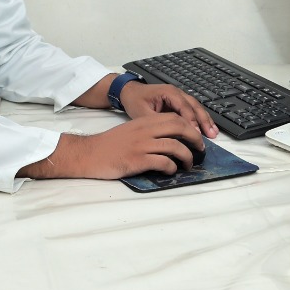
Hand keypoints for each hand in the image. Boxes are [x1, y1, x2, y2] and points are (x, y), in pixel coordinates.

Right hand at [20, 116, 205, 179]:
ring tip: (189, 164)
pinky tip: (171, 171)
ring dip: (187, 156)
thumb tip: (171, 140)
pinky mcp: (137, 160)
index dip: (189, 126)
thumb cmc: (109, 145)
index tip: (195, 136)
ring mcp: (141, 145)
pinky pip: (163, 162)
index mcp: (143, 121)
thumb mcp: (130, 130)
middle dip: (194, 138)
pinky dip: (171, 167)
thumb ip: (149, 131)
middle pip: (179, 127)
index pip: (173, 117)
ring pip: (174, 146)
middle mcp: (144, 130)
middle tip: (201, 149)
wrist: (88, 153)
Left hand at [119, 81, 219, 138]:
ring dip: (206, 120)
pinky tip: (208, 128)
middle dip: (204, 121)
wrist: (129, 91)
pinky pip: (193, 109)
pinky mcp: (179, 102)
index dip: (191, 121)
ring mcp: (180, 96)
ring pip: (197, 107)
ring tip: (214, 133)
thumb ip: (156, 123)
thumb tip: (168, 136)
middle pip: (195, 106)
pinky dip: (201, 119)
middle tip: (211, 135)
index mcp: (169, 92)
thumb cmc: (135, 101)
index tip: (197, 134)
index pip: (184, 107)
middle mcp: (177, 92)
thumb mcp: (142, 113)